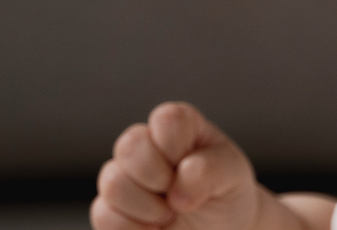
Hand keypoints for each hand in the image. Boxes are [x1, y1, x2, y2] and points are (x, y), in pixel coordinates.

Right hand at [92, 102, 301, 229]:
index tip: (197, 167)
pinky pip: (103, 215)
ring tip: (170, 213)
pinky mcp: (111, 210)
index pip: (167, 119)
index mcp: (178, 127)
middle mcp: (145, 147)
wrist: (222, 228)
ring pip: (112, 182)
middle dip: (161, 177)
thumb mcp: (233, 175)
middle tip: (182, 194)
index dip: (180, 147)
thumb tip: (177, 190)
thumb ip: (211, 170)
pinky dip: (134, 228)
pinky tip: (155, 228)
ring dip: (149, 207)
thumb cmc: (225, 193)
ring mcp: (124, 178)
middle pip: (130, 145)